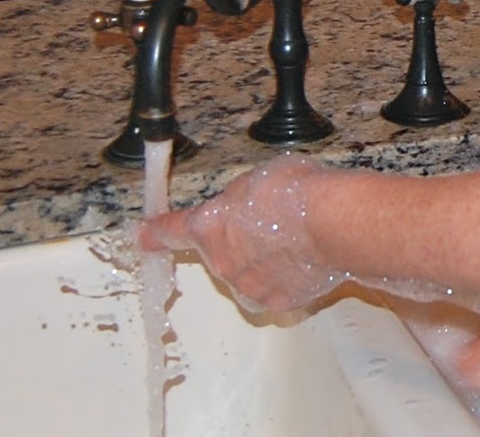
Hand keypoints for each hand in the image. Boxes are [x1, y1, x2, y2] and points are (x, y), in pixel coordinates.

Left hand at [140, 154, 340, 312]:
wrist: (335, 224)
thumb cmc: (300, 194)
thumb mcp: (260, 177)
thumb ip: (241, 198)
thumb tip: (246, 207)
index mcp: (210, 225)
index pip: (173, 229)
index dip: (156, 233)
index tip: (144, 237)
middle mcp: (221, 261)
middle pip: (223, 252)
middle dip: (242, 240)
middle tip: (275, 223)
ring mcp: (247, 286)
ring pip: (250, 274)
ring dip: (266, 261)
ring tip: (300, 240)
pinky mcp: (276, 302)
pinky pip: (277, 289)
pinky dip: (289, 278)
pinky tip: (308, 258)